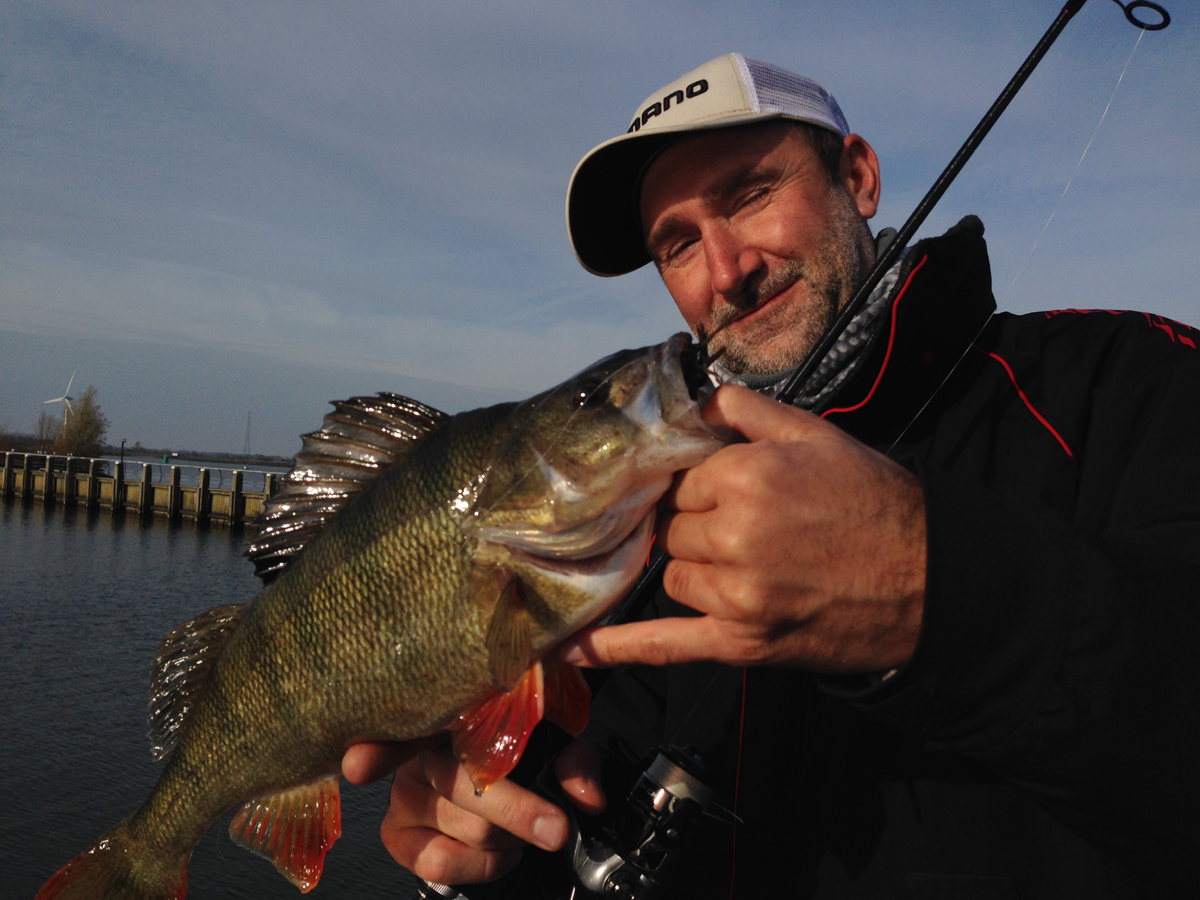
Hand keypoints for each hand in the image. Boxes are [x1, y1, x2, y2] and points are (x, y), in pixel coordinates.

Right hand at [343, 739, 604, 885]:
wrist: (509, 801)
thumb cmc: (522, 760)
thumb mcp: (557, 749)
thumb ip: (574, 763)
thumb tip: (587, 795)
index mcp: (451, 717)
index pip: (417, 725)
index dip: (380, 747)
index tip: (357, 766)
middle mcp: (417, 752)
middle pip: (462, 786)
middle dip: (518, 813)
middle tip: (556, 829)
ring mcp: (402, 795)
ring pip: (464, 828)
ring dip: (506, 840)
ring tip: (519, 833)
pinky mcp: (397, 837)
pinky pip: (439, 861)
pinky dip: (482, 865)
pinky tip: (496, 854)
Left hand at [561, 384, 925, 673]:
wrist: (929, 581)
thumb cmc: (872, 501)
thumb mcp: (816, 435)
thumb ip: (743, 410)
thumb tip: (688, 397)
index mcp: (747, 476)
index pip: (677, 479)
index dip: (698, 486)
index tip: (718, 491)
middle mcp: (734, 535)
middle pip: (671, 529)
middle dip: (697, 526)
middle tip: (741, 528)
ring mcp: (735, 596)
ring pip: (673, 577)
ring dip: (698, 571)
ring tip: (751, 567)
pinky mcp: (741, 644)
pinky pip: (662, 644)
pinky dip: (613, 648)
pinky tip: (569, 648)